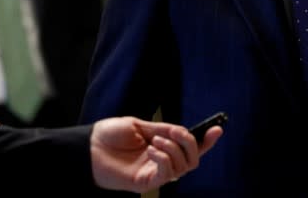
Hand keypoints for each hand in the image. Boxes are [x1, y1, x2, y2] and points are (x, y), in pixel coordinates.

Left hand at [90, 116, 222, 191]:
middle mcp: (162, 162)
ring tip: (155, 140)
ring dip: (174, 149)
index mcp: (162, 147)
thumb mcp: (140, 125)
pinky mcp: (146, 183)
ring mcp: (154, 173)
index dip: (206, 140)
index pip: (190, 147)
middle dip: (191, 143)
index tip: (218, 128)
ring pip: (183, 167)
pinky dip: (164, 159)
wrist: (89, 146)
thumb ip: (162, 129)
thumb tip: (183, 130)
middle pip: (193, 160)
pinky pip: (167, 174)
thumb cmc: (111, 135)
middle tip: (175, 132)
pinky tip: (151, 149)